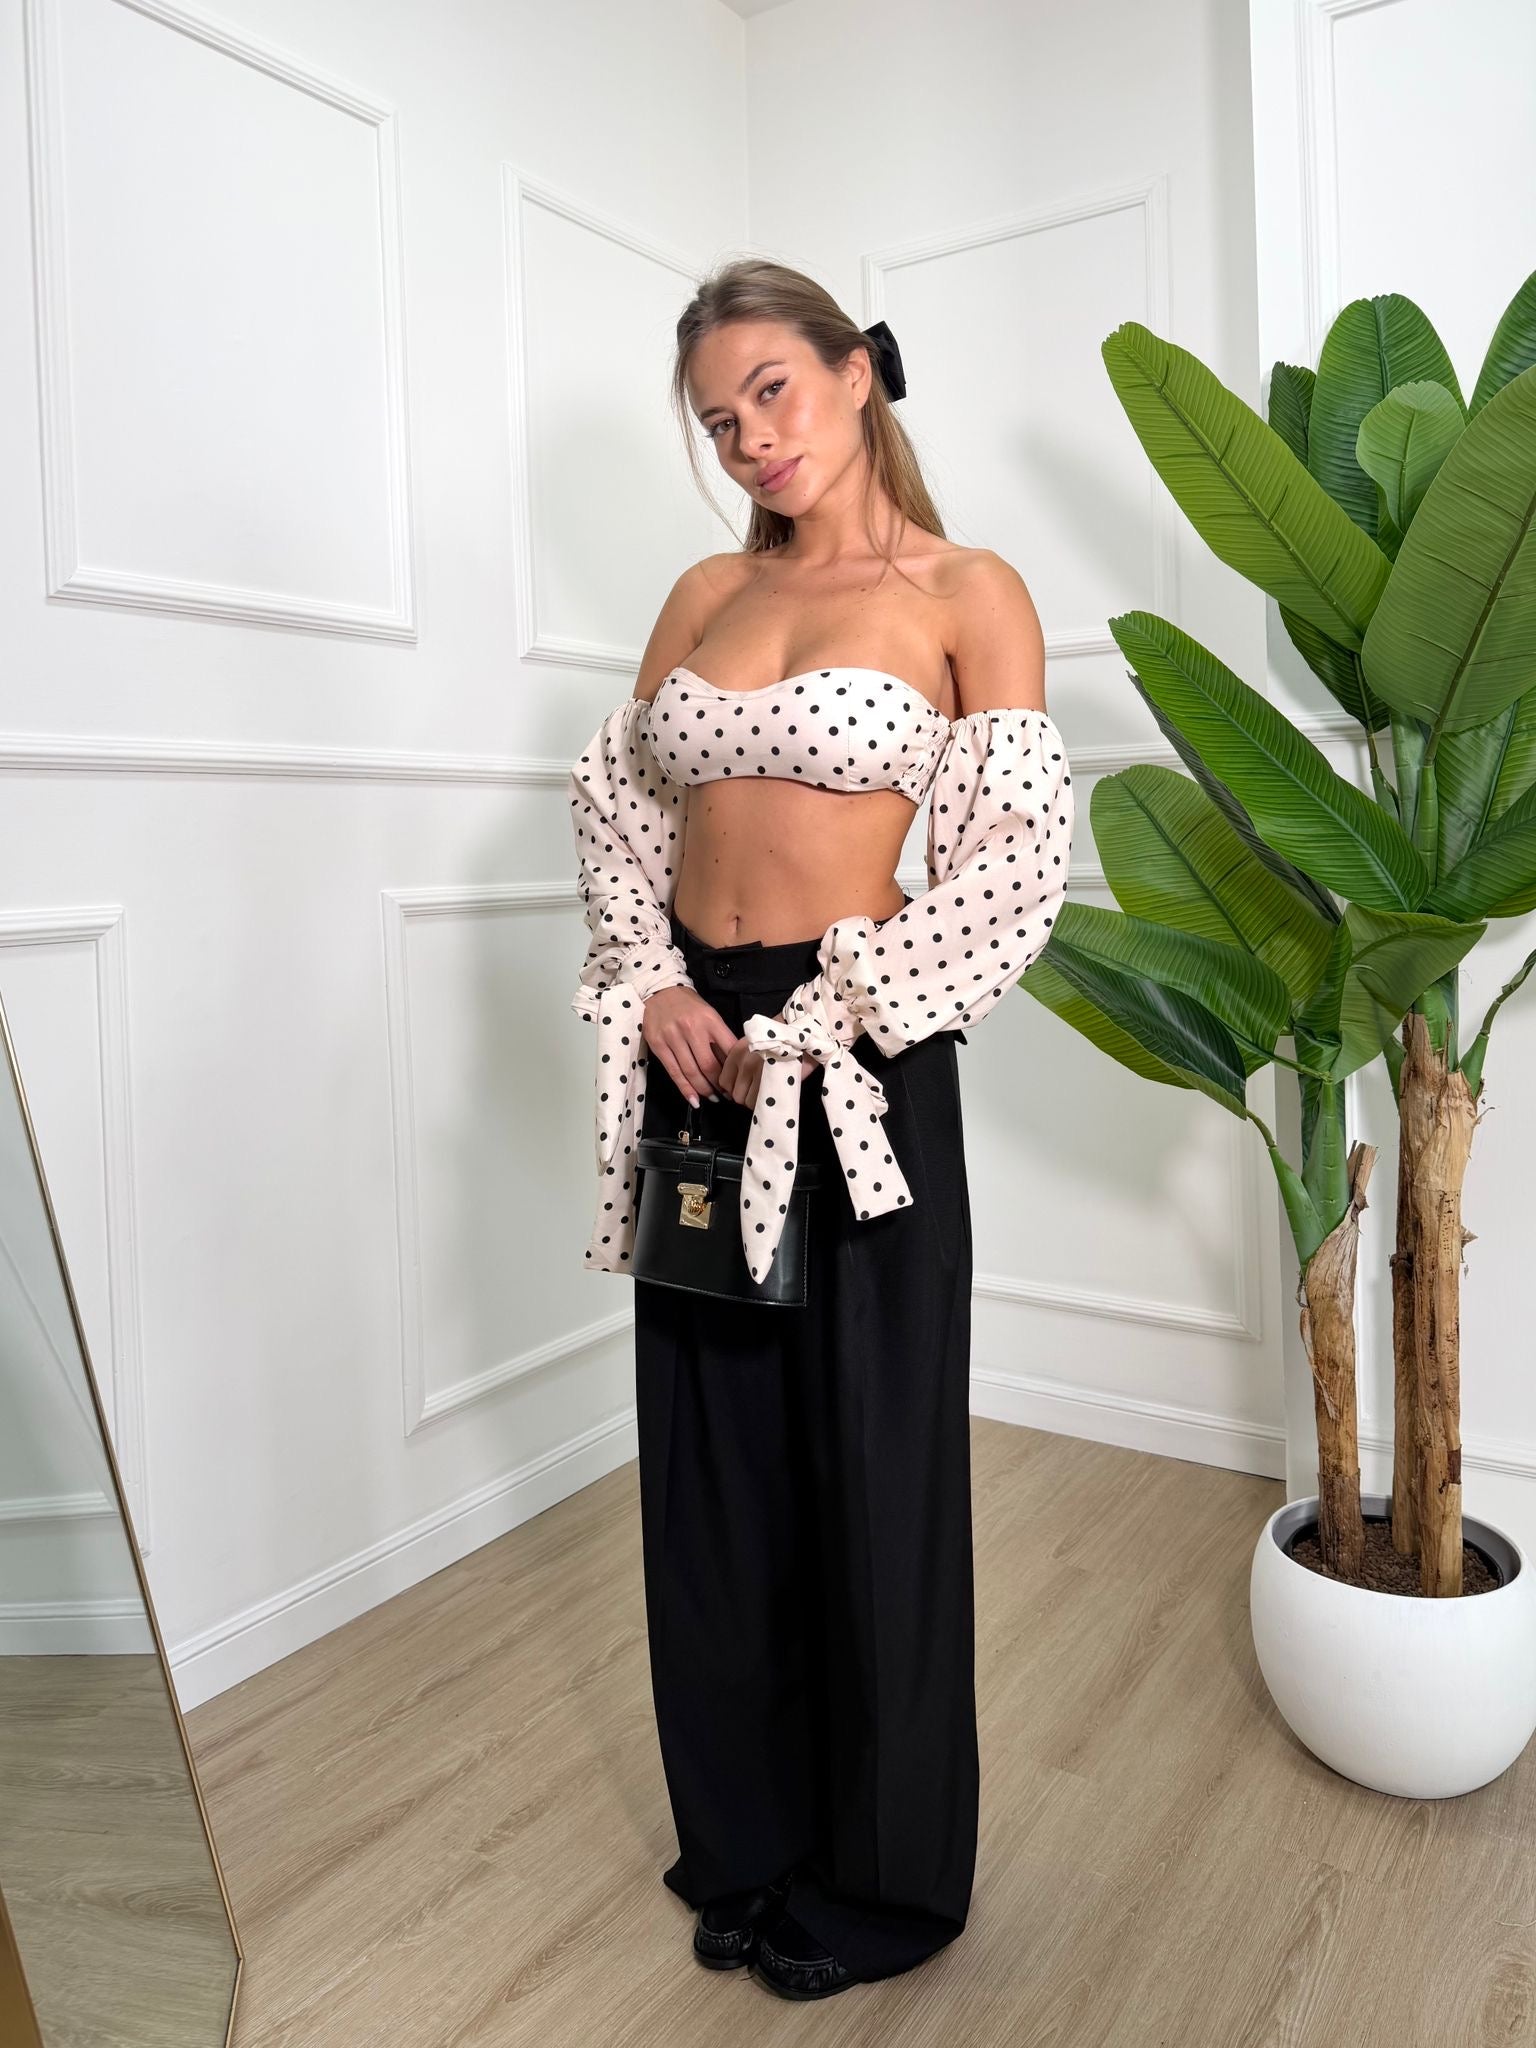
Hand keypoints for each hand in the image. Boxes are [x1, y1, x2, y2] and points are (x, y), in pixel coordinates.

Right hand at [642, 986, 816, 1109]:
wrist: (659, 991)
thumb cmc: (689, 1005)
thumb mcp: (710, 1014)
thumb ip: (720, 1036)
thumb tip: (733, 1063)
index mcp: (710, 1020)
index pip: (728, 1049)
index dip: (735, 1069)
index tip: (740, 1080)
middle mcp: (691, 1028)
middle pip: (709, 1065)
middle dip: (720, 1084)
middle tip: (727, 1095)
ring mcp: (672, 1037)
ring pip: (691, 1071)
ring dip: (704, 1089)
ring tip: (714, 1098)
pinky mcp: (658, 1045)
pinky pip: (674, 1072)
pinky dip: (685, 1089)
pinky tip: (694, 1100)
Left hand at [717, 1037, 817, 1110]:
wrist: (804, 1034)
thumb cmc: (780, 1041)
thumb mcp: (755, 1046)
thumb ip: (742, 1064)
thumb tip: (736, 1088)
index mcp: (737, 1052)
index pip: (724, 1082)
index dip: (734, 1088)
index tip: (745, 1088)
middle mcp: (745, 1062)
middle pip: (736, 1095)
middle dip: (746, 1097)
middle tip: (759, 1092)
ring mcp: (759, 1072)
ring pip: (748, 1101)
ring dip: (756, 1101)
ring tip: (768, 1093)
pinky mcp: (773, 1080)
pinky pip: (761, 1103)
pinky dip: (765, 1104)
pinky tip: (772, 1096)